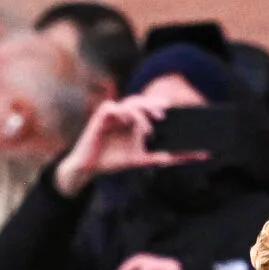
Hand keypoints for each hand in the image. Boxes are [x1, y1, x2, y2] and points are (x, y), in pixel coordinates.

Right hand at [55, 93, 205, 196]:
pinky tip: (127, 120)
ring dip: (140, 113)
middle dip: (154, 106)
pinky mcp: (100, 115)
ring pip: (130, 103)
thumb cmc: (114, 160)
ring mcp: (114, 113)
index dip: (161, 107)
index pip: (151, 109)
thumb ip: (159, 157)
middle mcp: (126, 114)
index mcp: (136, 121)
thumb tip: (179, 159)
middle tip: (164, 114)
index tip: (175, 112)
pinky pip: (112, 107)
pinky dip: (121, 112)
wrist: (90, 167)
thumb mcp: (140, 159)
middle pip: (142, 102)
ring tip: (148, 128)